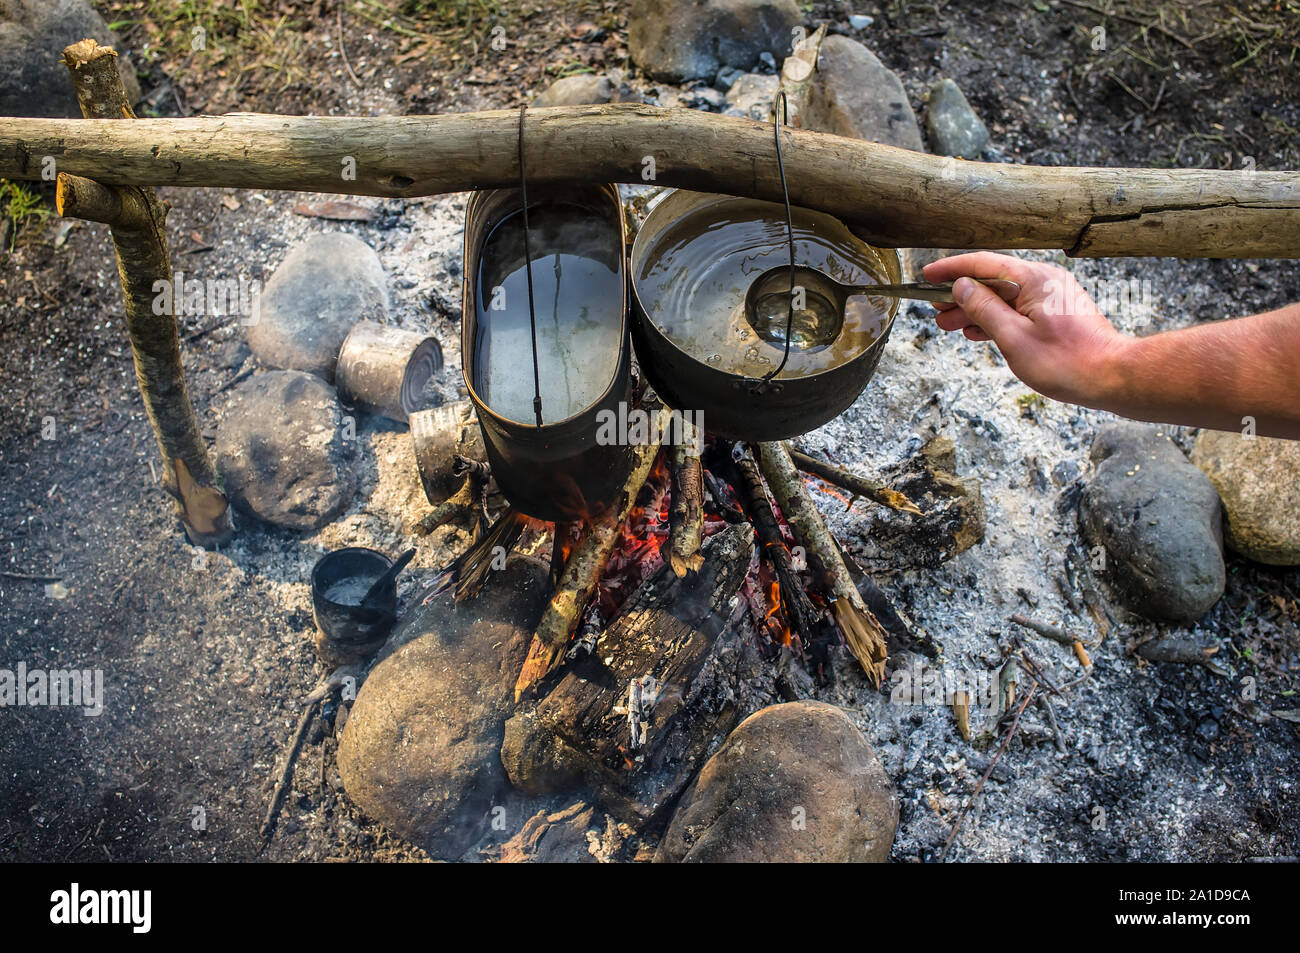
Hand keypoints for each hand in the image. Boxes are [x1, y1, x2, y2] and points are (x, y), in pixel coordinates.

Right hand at [922, 252, 1129, 406]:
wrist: (1112, 376)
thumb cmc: (1068, 361)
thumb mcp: (1013, 337)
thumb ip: (984, 308)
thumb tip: (961, 287)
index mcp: (1033, 279)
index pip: (982, 264)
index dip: (951, 270)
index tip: (928, 274)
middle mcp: (1043, 280)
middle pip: (992, 280)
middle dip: (960, 295)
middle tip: (934, 310)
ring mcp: (1051, 296)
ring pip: (1003, 297)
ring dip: (975, 310)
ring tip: (949, 324)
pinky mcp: (1055, 312)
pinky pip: (1017, 309)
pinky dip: (995, 318)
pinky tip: (978, 331)